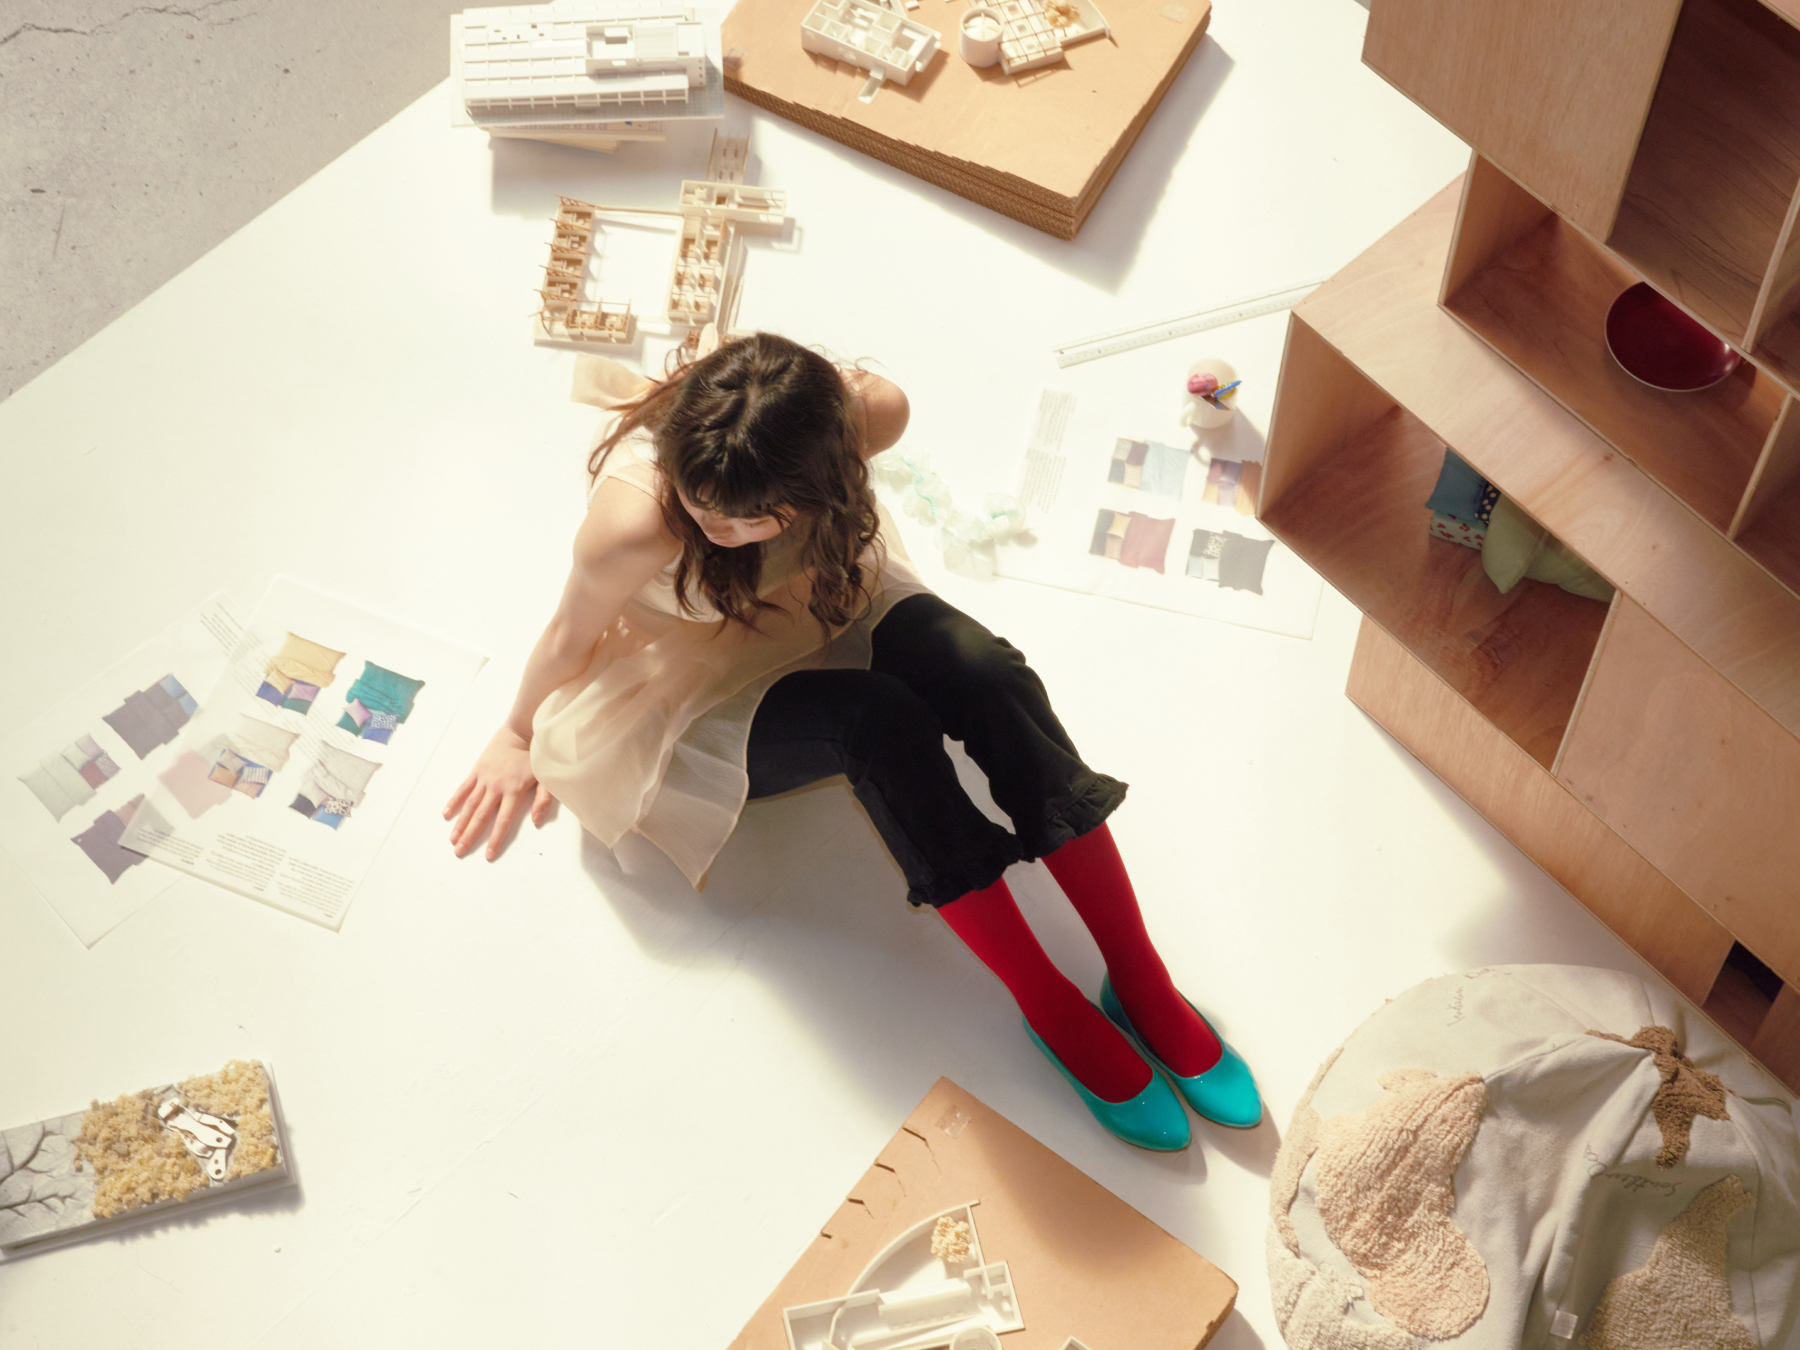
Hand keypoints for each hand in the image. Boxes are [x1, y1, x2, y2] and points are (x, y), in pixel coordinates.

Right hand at [444, 727, 553, 859]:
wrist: (523, 730)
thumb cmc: (537, 755)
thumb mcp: (546, 778)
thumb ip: (542, 800)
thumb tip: (536, 822)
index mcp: (514, 792)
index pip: (503, 821)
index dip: (495, 839)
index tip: (487, 855)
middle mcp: (496, 788)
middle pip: (480, 817)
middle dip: (470, 836)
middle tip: (459, 852)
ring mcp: (484, 778)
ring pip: (469, 805)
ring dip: (460, 823)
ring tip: (452, 839)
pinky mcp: (477, 769)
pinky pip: (463, 788)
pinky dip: (455, 801)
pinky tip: (447, 814)